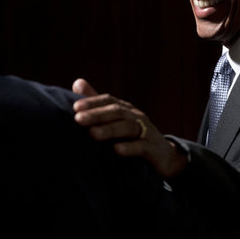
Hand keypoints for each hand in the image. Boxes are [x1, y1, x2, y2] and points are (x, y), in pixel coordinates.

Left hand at [72, 79, 187, 177]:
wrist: (164, 155)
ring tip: (92, 134)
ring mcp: (147, 132)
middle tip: (78, 119)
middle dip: (97, 115)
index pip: (109, 100)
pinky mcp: (153, 148)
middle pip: (117, 112)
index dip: (92, 102)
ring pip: (128, 127)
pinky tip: (116, 150)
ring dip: (110, 130)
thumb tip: (77, 82)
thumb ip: (98, 103)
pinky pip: (142, 146)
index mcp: (126, 109)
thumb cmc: (135, 136)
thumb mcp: (117, 119)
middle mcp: (137, 116)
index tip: (75, 107)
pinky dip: (129, 147)